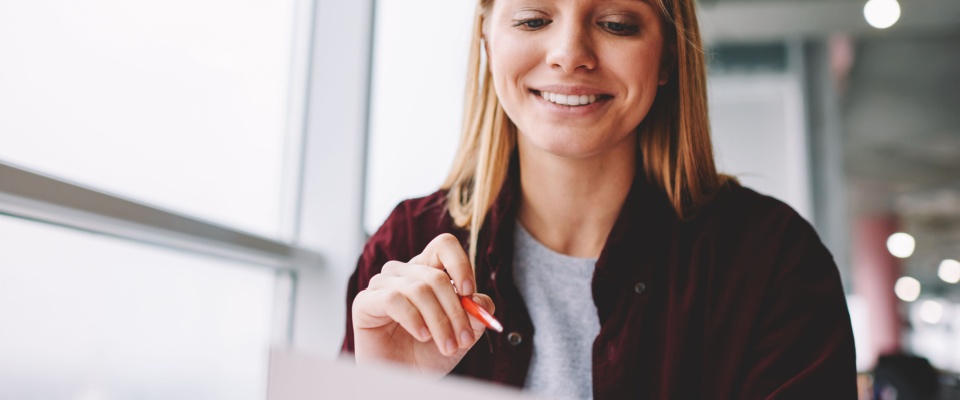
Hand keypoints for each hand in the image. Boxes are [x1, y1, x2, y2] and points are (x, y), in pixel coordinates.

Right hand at [352, 233, 495, 376]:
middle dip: (455, 311)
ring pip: (417, 289)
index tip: (468, 292)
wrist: (403, 377)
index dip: (459, 263)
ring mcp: (382, 285)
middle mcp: (403, 272)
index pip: (443, 245)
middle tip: (463, 339)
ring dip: (438, 321)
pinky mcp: (365, 302)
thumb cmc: (429, 353)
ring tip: (447, 345)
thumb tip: (480, 300)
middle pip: (436, 276)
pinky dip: (413, 319)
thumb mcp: (462, 334)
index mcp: (427, 271)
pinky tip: (422, 336)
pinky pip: (392, 299)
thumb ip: (475, 315)